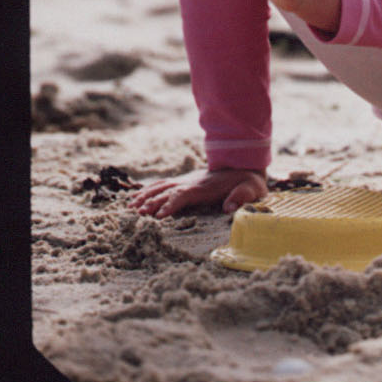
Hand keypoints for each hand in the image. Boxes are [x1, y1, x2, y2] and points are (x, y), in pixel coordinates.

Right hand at [130, 167, 267, 217]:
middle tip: (137, 213)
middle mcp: (192, 183)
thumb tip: (228, 207)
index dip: (171, 204)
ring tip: (130, 207)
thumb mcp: (251, 190)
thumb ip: (240, 197)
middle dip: (152, 202)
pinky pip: (163, 185)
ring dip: (146, 196)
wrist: (244, 166)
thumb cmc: (248, 183)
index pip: (184, 195)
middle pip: (168, 192)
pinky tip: (136, 197)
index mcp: (205, 188)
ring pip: (162, 187)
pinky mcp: (185, 182)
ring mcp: (186, 181)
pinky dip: (149, 190)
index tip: (159, 215)